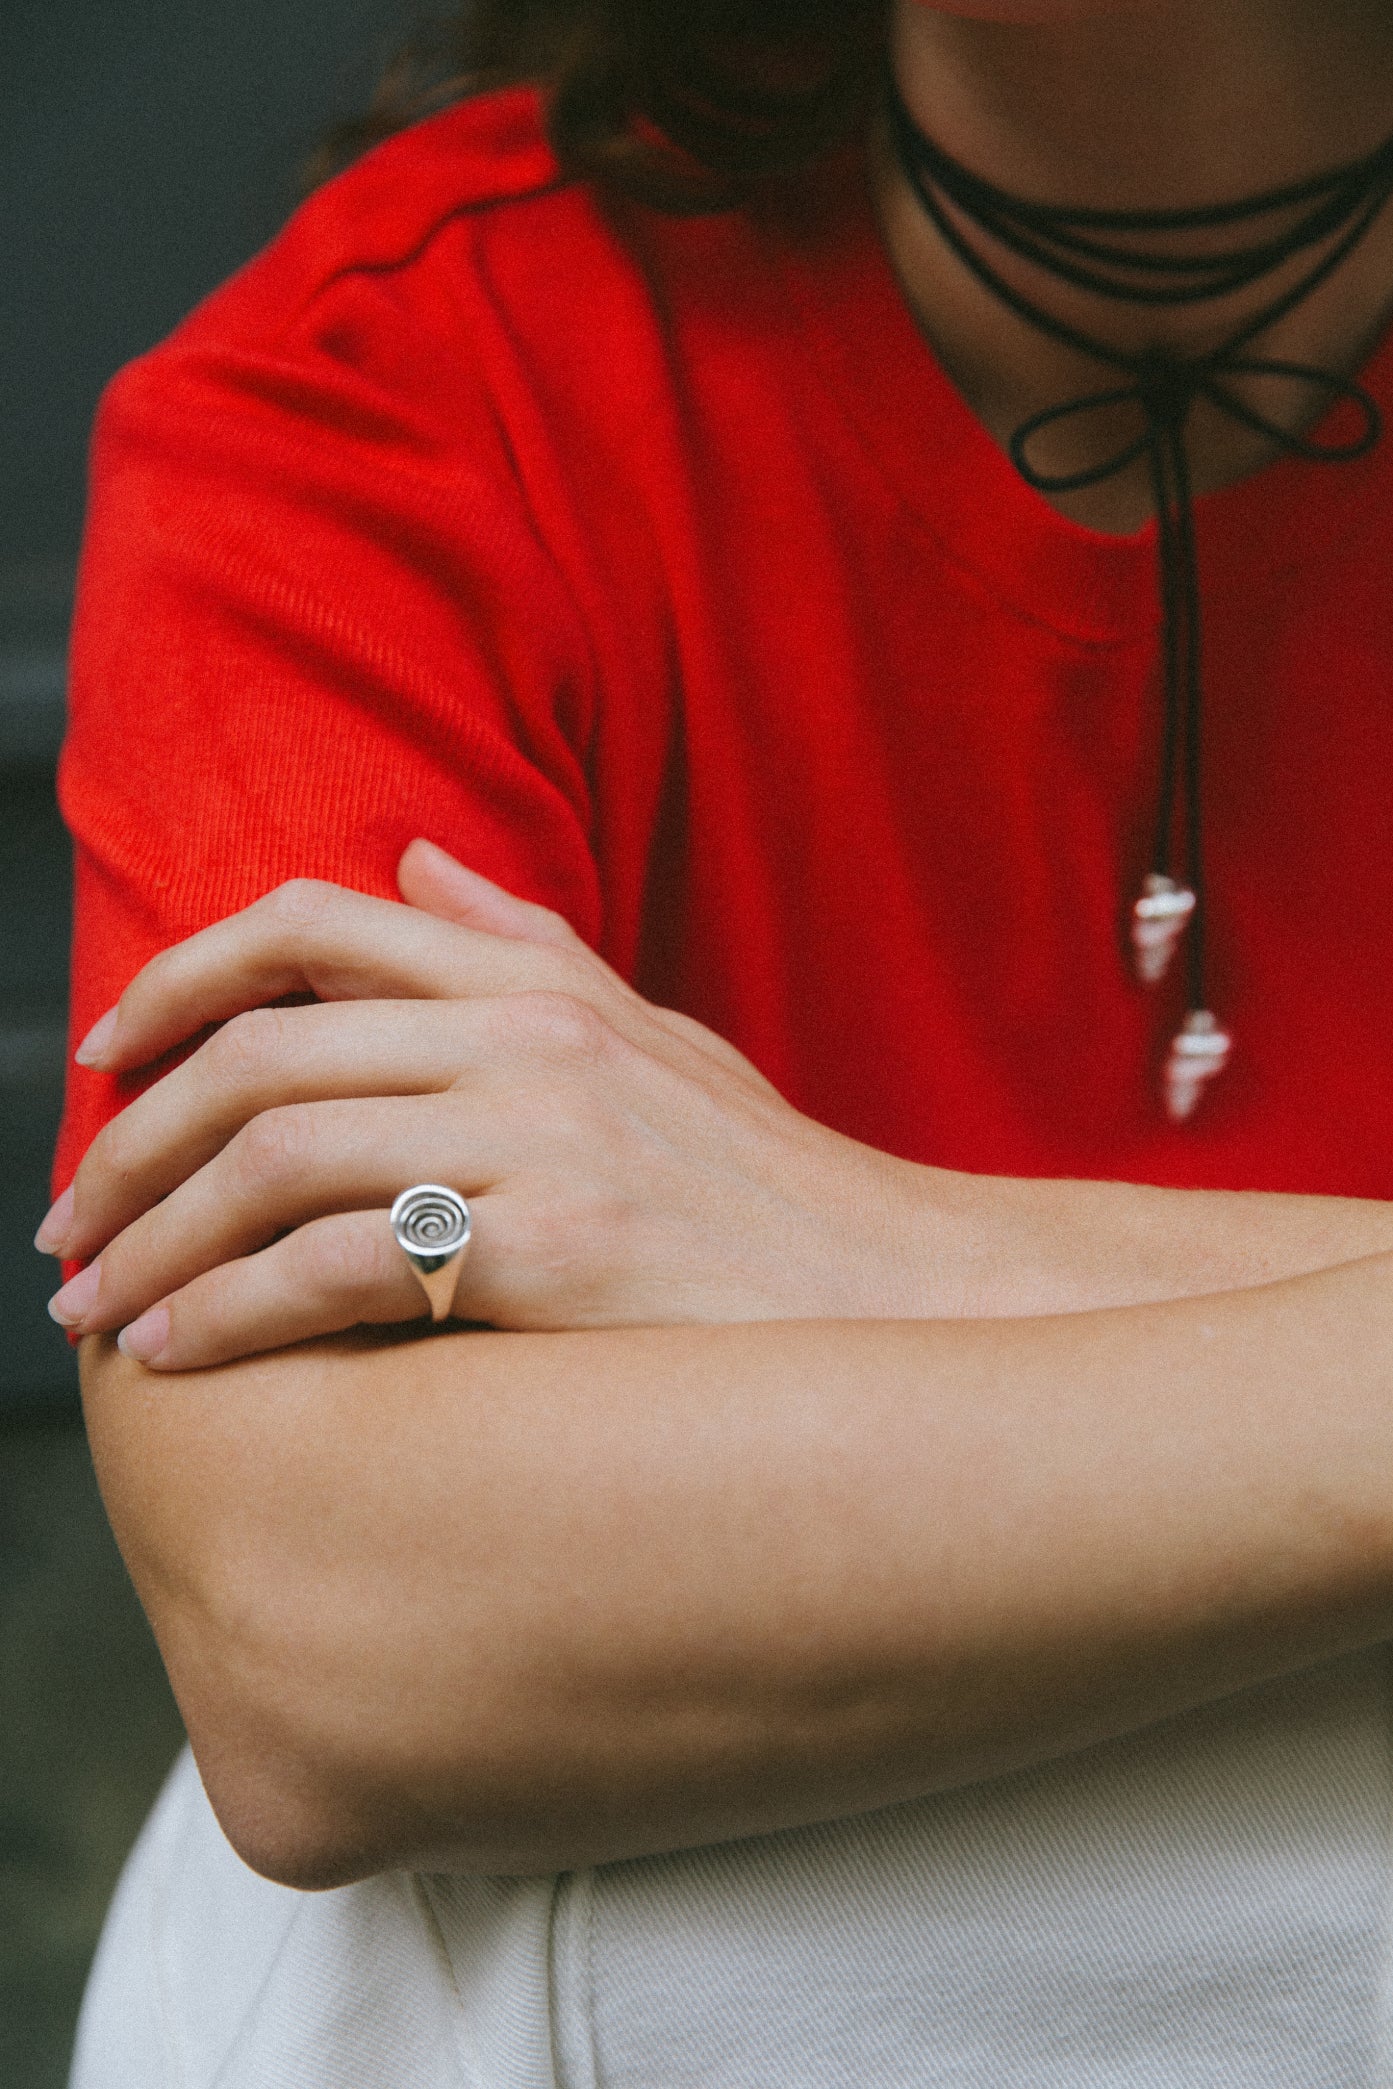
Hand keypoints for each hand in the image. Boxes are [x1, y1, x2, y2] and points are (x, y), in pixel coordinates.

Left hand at [41, 843, 955, 1368]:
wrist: (904, 1302)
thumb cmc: (767, 1192)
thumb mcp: (657, 1040)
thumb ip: (528, 948)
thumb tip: (419, 858)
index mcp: (538, 984)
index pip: (309, 926)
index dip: (178, 978)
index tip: (104, 1061)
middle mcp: (530, 1040)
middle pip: (260, 1054)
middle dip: (131, 1146)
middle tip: (67, 1225)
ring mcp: (545, 1141)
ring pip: (275, 1158)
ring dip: (155, 1237)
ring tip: (96, 1306)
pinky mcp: (559, 1252)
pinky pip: (338, 1266)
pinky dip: (231, 1308)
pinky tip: (180, 1353)